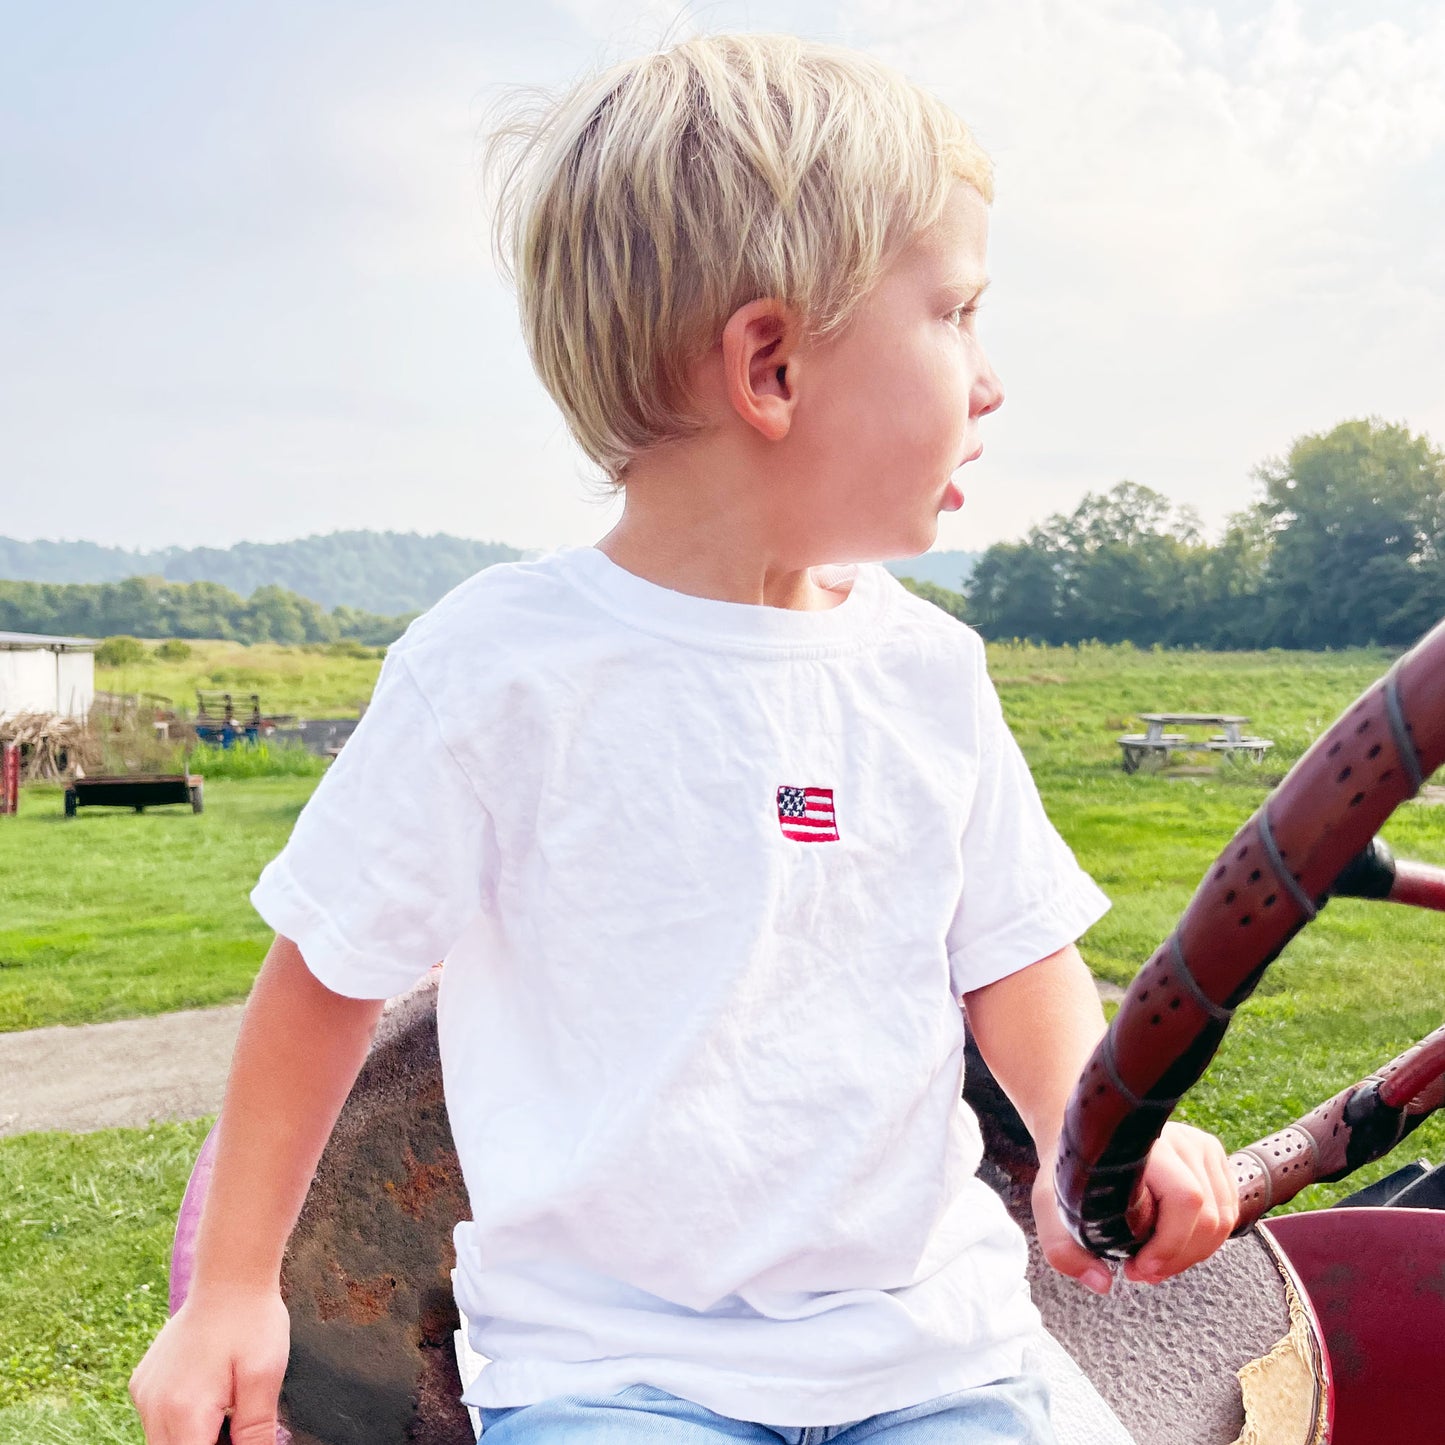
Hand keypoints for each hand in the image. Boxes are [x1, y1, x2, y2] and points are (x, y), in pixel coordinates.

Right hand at [129, 1288, 289, 1444]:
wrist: (230, 1275)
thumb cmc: (251, 1322)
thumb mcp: (265, 1378)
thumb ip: (256, 1432)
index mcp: (184, 1412)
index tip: (237, 1435)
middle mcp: (153, 1407)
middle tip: (236, 1425)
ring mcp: (143, 1394)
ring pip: (162, 1442)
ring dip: (192, 1438)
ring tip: (226, 1407)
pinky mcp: (142, 1382)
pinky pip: (156, 1420)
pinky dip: (180, 1422)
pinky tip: (208, 1395)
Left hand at [1033, 1121, 1239, 1293]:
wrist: (1082, 1135)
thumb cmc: (1069, 1174)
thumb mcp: (1049, 1211)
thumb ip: (1065, 1252)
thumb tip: (1102, 1283)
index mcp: (1140, 1147)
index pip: (1186, 1198)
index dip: (1170, 1244)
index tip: (1137, 1269)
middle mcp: (1177, 1140)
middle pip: (1209, 1215)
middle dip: (1179, 1257)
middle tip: (1144, 1271)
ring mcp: (1199, 1144)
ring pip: (1223, 1216)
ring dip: (1195, 1252)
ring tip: (1158, 1260)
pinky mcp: (1211, 1152)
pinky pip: (1229, 1208)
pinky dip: (1207, 1238)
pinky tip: (1175, 1242)